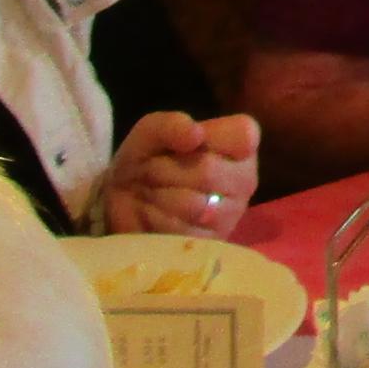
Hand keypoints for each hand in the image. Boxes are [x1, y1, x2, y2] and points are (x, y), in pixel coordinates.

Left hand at [100, 111, 260, 236]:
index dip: (206, 138)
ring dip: (158, 196)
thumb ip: (170, 125)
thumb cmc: (144, 160)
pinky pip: (182, 230)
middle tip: (152, 171)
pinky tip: (153, 215)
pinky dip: (156, 220)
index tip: (183, 144)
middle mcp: (246, 178)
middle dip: (165, 170)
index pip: (243, 136)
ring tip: (151, 192)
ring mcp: (232, 214)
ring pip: (194, 204)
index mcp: (240, 144)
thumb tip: (195, 134)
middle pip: (208, 171)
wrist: (122, 203)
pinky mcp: (211, 242)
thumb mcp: (148, 133)